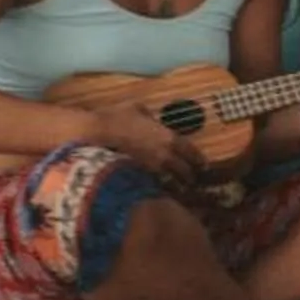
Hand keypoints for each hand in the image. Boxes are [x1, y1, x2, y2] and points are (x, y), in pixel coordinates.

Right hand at [84, 102, 202, 181]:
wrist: (95, 134)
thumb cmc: (117, 118)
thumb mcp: (138, 109)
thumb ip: (151, 117)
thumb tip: (153, 120)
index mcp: (169, 138)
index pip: (192, 152)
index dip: (199, 160)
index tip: (203, 165)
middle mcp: (164, 156)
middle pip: (185, 172)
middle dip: (190, 177)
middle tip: (193, 180)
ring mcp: (151, 169)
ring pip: (171, 182)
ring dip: (176, 186)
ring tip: (179, 189)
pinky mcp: (138, 177)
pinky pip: (153, 185)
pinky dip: (158, 188)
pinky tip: (158, 190)